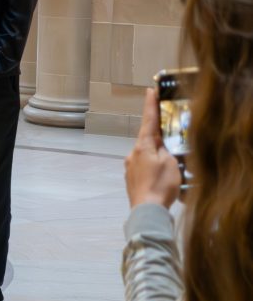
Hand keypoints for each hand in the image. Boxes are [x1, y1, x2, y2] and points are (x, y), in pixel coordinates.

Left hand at [124, 88, 181, 208]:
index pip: (148, 121)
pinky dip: (152, 168)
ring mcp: (129, 167)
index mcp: (142, 146)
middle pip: (147, 140)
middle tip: (169, 139)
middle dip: (158, 138)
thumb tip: (160, 146)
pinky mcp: (131, 179)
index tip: (150, 90)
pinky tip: (159, 178)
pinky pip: (143, 167)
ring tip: (169, 168)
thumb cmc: (160, 185)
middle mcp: (132, 154)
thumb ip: (165, 150)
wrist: (147, 210)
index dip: (150, 105)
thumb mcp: (170, 162)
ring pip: (145, 155)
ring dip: (156, 156)